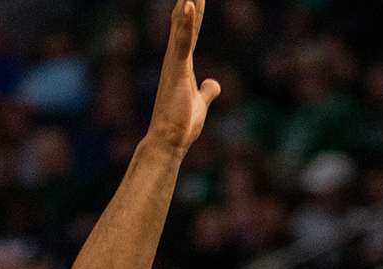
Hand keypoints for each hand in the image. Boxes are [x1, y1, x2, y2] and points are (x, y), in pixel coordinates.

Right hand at [146, 0, 220, 151]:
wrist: (169, 140)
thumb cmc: (181, 124)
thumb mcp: (200, 103)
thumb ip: (207, 91)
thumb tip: (214, 83)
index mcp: (182, 65)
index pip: (189, 33)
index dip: (194, 14)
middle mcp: (175, 60)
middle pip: (185, 24)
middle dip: (189, 3)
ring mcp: (174, 64)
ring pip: (182, 27)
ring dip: (187, 5)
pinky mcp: (177, 71)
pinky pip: (182, 42)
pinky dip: (184, 24)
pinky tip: (188, 5)